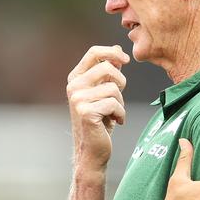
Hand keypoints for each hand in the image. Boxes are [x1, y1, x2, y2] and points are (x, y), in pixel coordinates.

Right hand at [66, 45, 129, 167]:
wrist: (92, 149)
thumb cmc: (99, 120)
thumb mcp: (104, 92)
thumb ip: (108, 72)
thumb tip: (116, 49)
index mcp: (76, 78)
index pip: (94, 52)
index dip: (112, 53)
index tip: (125, 60)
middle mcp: (74, 86)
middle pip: (107, 67)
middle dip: (120, 82)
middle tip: (118, 98)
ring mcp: (78, 99)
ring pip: (114, 88)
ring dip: (120, 103)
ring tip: (114, 114)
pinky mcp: (86, 112)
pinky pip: (114, 104)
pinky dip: (121, 114)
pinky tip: (116, 122)